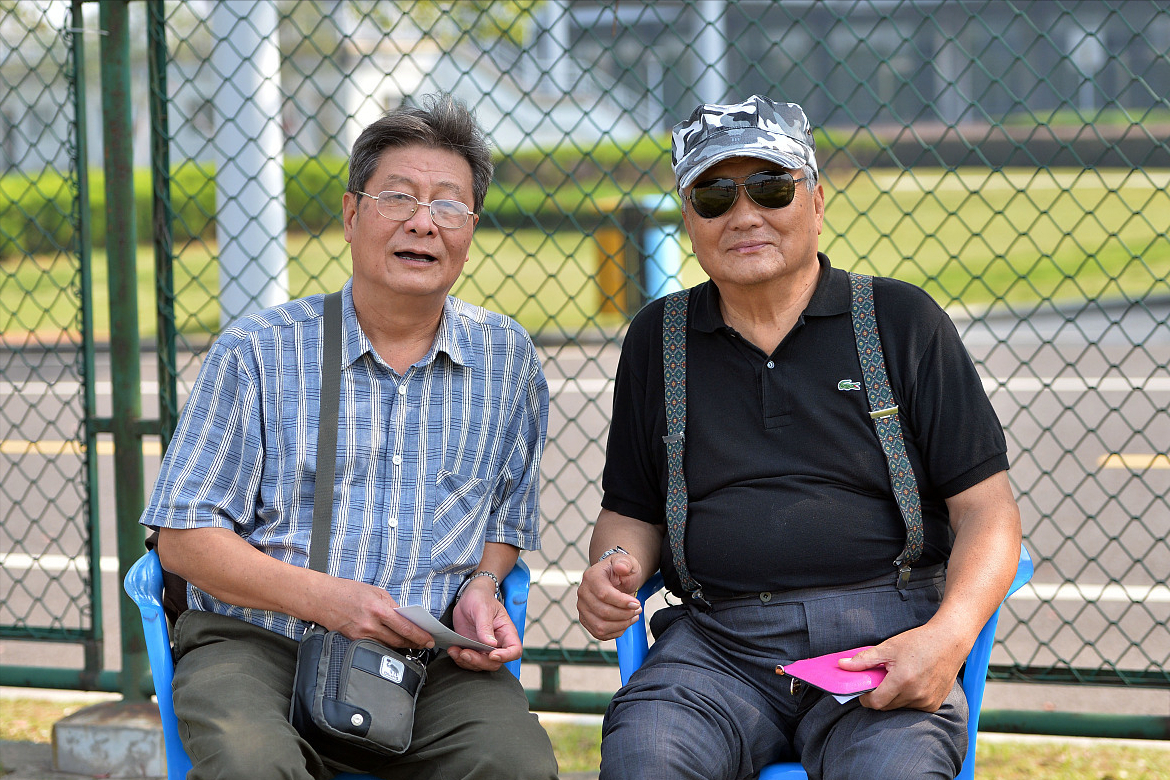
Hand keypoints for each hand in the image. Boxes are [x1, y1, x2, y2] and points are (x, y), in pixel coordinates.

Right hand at [317, 576, 435, 649]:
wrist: (322, 598)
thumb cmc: (348, 591)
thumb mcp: (375, 592)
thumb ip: (391, 605)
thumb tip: (405, 617)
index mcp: (379, 609)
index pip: (405, 627)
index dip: (420, 636)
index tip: (429, 640)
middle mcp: (371, 625)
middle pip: (399, 641)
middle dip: (414, 643)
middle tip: (424, 643)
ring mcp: (361, 636)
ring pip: (388, 646)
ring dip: (401, 645)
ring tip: (411, 643)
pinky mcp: (354, 642)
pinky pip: (376, 646)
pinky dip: (386, 645)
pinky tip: (392, 643)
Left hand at [448, 578, 521, 671]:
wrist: (468, 597)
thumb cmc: (480, 598)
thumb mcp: (483, 608)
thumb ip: (485, 626)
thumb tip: (491, 643)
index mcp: (506, 632)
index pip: (514, 650)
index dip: (506, 656)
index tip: (492, 654)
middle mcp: (497, 642)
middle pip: (495, 662)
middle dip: (479, 661)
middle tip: (466, 653)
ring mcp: (484, 647)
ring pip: (481, 664)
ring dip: (467, 662)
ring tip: (456, 651)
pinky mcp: (472, 648)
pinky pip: (468, 661)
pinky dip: (459, 659)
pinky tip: (453, 650)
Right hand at [576, 553, 643, 640]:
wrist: (614, 578)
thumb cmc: (621, 571)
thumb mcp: (627, 562)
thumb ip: (625, 563)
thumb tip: (621, 567)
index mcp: (591, 576)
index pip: (604, 594)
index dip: (622, 602)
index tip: (637, 604)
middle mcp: (583, 592)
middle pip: (603, 612)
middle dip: (625, 614)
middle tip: (638, 610)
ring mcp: (582, 608)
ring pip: (600, 626)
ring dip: (621, 625)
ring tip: (633, 616)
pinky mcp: (585, 620)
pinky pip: (599, 633)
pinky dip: (615, 632)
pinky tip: (624, 623)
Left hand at [838, 623, 967, 711]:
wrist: (949, 641)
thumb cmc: (918, 642)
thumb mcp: (888, 647)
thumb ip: (864, 659)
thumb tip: (842, 665)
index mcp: (902, 680)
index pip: (876, 703)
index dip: (866, 698)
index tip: (864, 690)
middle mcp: (916, 694)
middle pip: (887, 706)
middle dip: (880, 695)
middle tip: (881, 679)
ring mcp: (927, 701)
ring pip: (900, 707)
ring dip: (894, 697)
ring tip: (899, 677)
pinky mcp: (935, 704)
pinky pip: (914, 706)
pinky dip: (908, 698)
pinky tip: (912, 682)